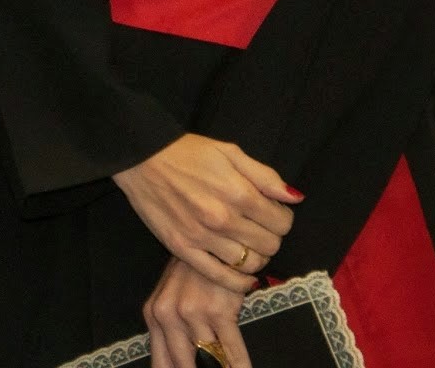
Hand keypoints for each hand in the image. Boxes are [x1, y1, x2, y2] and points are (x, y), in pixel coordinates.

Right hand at [113, 134, 299, 292]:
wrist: (140, 157)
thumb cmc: (186, 152)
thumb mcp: (229, 151)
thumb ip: (265, 175)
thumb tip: (295, 198)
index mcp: (238, 192)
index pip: (282, 223)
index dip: (282, 219)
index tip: (272, 214)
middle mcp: (222, 218)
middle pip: (270, 246)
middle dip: (270, 237)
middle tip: (258, 228)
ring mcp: (201, 236)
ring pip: (250, 264)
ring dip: (256, 257)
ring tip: (247, 245)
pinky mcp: (182, 248)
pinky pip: (220, 277)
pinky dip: (238, 282)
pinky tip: (242, 275)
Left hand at [143, 258, 248, 367]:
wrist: (211, 245)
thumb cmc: (192, 275)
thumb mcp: (170, 300)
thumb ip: (169, 333)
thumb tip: (180, 365)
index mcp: (153, 317)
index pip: (161, 362)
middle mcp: (168, 316)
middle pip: (183, 365)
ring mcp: (192, 314)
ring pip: (208, 361)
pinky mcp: (218, 312)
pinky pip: (231, 351)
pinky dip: (239, 365)